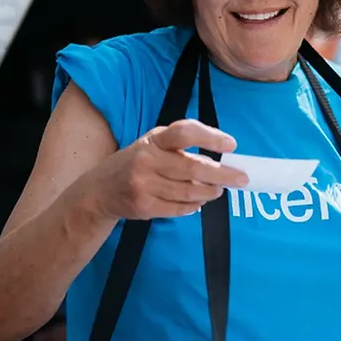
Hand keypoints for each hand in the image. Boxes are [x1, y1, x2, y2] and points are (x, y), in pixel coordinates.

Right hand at [80, 119, 248, 220]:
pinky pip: (179, 208)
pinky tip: (199, 201)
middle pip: (193, 168)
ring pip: (189, 191)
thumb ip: (181, 148)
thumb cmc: (135, 163)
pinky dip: (194, 205)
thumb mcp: (152, 145)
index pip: (185, 132)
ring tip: (219, 190)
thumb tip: (222, 160)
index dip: (210, 137)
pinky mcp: (144, 206)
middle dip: (222, 174)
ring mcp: (144, 184)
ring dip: (210, 192)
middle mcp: (147, 160)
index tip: (231, 144)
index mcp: (153, 139)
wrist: (98, 191)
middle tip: (241, 178)